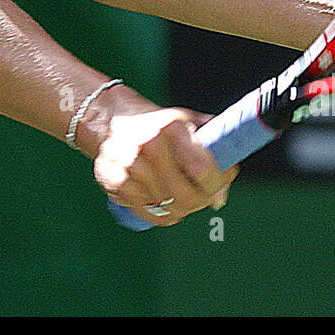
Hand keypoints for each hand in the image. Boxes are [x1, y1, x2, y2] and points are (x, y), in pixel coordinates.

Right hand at [93, 108, 238, 226]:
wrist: (111, 119)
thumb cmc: (158, 125)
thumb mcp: (188, 122)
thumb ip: (214, 149)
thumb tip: (222, 192)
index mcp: (171, 126)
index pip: (203, 169)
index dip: (217, 183)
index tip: (220, 184)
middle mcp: (148, 144)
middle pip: (186, 197)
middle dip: (200, 201)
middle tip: (203, 196)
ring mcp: (129, 165)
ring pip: (169, 209)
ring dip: (180, 208)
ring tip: (179, 193)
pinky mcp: (114, 182)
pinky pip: (149, 214)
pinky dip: (160, 212)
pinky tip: (160, 198)